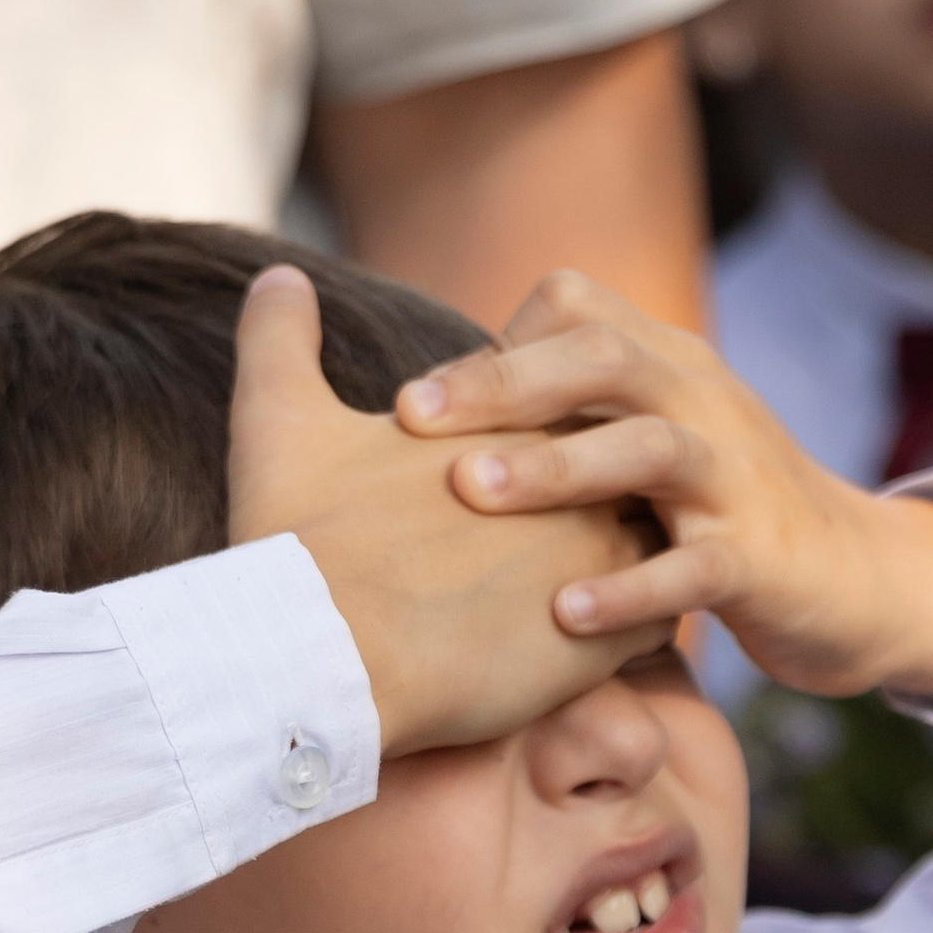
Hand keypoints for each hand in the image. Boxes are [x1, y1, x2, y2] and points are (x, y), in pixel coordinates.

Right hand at [226, 263, 667, 755]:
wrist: (330, 656)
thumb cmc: (300, 543)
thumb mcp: (275, 421)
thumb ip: (280, 340)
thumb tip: (277, 276)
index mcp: (509, 422)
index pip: (565, 403)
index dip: (546, 431)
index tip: (518, 462)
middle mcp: (570, 478)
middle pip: (621, 466)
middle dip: (605, 489)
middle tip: (578, 521)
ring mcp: (598, 560)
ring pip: (651, 545)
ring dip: (629, 561)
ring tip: (598, 585)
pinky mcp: (607, 645)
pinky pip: (657, 628)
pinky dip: (636, 629)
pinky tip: (602, 644)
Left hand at [399, 269, 932, 707]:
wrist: (856, 578)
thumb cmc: (718, 512)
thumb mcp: (651, 437)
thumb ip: (570, 412)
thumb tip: (444, 406)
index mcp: (667, 364)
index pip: (577, 307)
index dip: (494, 345)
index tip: (412, 406)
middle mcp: (702, 401)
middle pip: (604, 358)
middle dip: (502, 383)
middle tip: (411, 420)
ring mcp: (737, 478)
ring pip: (649, 448)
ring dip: (557, 468)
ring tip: (472, 494)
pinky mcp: (761, 561)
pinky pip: (694, 568)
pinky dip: (630, 590)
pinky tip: (564, 617)